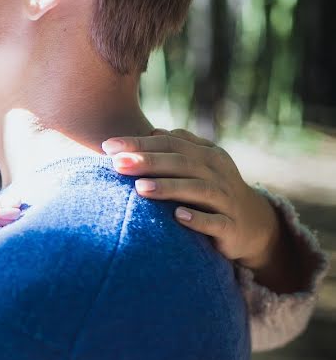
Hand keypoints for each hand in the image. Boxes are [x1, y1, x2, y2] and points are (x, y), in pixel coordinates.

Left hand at [102, 128, 279, 270]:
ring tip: (140, 188)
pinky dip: (198, 219)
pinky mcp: (230, 227)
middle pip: (181, 163)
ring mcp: (225, 200)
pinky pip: (215, 223)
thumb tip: (152, 132)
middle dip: (148, 162)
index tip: (108, 147)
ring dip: (169, 188)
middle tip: (118, 164)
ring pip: (198, 190)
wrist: (252, 225)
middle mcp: (218, 174)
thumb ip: (178, 147)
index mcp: (207, 155)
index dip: (140, 144)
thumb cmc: (213, 190)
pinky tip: (177, 216)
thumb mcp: (200, 165)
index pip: (170, 144)